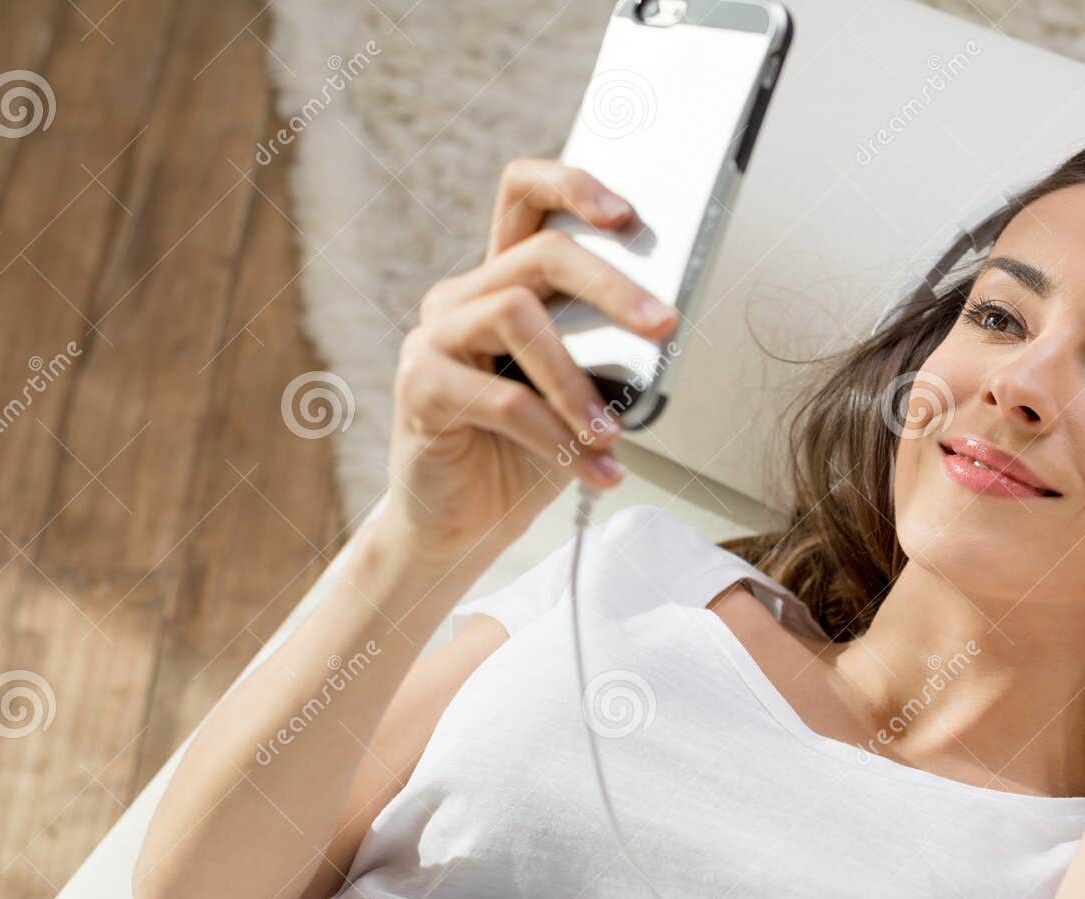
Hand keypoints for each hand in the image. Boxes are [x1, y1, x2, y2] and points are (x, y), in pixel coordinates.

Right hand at [378, 157, 679, 562]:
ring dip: (578, 382)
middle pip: (540, 253)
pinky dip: (558, 438)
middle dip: (612, 287)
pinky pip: (504, 399)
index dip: (572, 186)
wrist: (465, 526)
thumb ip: (604, 355)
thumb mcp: (579, 398)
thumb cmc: (525, 456)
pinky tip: (595, 470)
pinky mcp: (419, 387)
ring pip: (517, 316)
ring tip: (611, 435)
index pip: (524, 196)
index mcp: (502, 283)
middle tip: (665, 325)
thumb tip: (663, 328)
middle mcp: (462, 297)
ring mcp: (434, 337)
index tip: (628, 215)